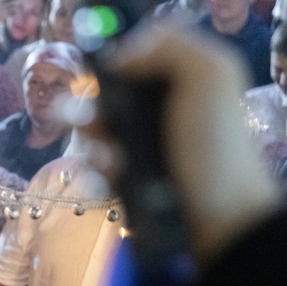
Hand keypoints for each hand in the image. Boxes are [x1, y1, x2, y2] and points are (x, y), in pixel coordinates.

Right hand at [87, 25, 276, 261]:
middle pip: (101, 93)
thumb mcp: (211, 75)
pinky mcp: (126, 178)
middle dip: (88, 104)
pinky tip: (114, 176)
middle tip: (90, 119)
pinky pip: (94, 167)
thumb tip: (118, 58)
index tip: (108, 75)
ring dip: (90, 140)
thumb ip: (169, 47)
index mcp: (177, 78)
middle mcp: (155, 109)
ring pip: (91, 131)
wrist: (218, 217)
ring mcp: (138, 145)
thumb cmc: (217, 146)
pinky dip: (97, 171)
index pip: (131, 55)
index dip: (113, 60)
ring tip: (109, 156)